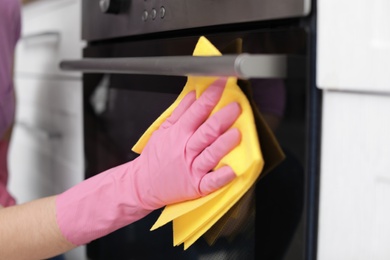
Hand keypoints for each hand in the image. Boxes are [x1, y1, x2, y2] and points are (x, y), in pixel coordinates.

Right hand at [56, 78, 240, 244]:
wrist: (143, 184)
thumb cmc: (155, 157)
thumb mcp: (163, 130)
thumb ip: (180, 112)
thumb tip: (193, 94)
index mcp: (179, 133)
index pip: (197, 111)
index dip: (210, 96)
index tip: (223, 83)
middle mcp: (186, 149)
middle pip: (206, 132)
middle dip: (221, 118)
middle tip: (236, 107)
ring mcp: (191, 168)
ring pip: (210, 154)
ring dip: (223, 144)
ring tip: (236, 134)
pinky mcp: (196, 186)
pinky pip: (210, 182)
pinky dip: (221, 177)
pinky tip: (232, 171)